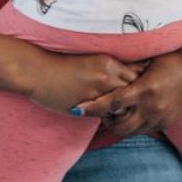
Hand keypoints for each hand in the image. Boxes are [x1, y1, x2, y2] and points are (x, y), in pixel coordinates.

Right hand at [25, 49, 140, 114]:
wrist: (36, 71)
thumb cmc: (59, 65)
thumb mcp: (88, 61)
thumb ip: (106, 71)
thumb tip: (120, 82)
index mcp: (108, 61)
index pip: (137, 71)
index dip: (142, 81)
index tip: (145, 88)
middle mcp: (107, 74)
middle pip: (137, 87)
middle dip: (140, 96)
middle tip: (144, 104)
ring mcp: (98, 90)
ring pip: (126, 103)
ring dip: (128, 108)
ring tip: (133, 115)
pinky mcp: (88, 105)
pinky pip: (109, 114)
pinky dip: (113, 117)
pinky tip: (115, 120)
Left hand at [73, 48, 181, 134]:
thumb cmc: (174, 58)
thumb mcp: (150, 61)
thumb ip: (129, 70)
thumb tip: (107, 69)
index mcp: (146, 89)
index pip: (112, 103)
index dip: (92, 107)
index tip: (77, 108)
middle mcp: (152, 108)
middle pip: (119, 126)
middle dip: (105, 121)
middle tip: (97, 111)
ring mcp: (161, 118)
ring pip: (131, 131)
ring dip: (119, 125)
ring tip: (112, 114)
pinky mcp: (168, 123)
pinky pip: (145, 130)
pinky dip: (134, 125)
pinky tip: (130, 114)